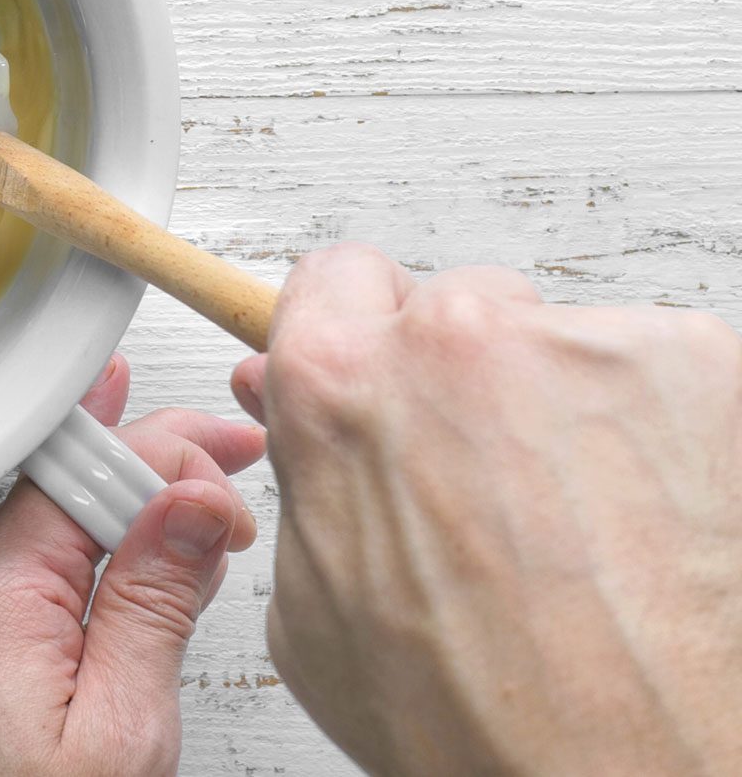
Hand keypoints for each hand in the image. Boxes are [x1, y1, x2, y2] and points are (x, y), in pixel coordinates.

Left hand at [0, 355, 265, 776]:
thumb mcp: (125, 731)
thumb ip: (155, 605)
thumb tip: (188, 503)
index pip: (77, 471)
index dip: (161, 451)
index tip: (225, 456)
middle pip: (51, 500)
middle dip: (142, 478)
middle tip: (221, 480)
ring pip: (29, 549)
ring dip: (107, 534)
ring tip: (186, 549)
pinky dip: (63, 587)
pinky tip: (114, 605)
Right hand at [233, 246, 741, 776]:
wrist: (635, 775)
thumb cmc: (487, 719)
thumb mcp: (319, 610)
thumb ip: (312, 482)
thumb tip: (307, 427)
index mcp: (340, 383)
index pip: (332, 278)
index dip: (355, 331)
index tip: (384, 369)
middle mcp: (458, 339)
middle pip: (454, 304)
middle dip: (465, 379)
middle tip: (488, 483)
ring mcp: (586, 344)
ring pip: (560, 339)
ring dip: (562, 407)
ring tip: (581, 527)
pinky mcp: (698, 365)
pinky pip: (658, 370)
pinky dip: (657, 431)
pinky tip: (647, 524)